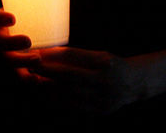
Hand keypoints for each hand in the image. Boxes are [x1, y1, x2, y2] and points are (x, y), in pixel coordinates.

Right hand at [0, 9, 43, 81]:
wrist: (26, 46)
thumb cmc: (32, 20)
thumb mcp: (31, 8)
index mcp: (1, 24)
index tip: (13, 18)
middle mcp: (0, 40)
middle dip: (12, 43)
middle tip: (28, 40)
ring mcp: (6, 58)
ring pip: (8, 62)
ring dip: (21, 62)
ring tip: (37, 59)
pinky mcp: (16, 72)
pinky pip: (21, 78)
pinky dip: (30, 79)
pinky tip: (40, 80)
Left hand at [29, 46, 143, 114]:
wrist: (136, 84)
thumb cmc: (112, 65)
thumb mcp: (98, 56)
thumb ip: (75, 57)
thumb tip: (47, 54)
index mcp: (104, 63)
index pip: (73, 60)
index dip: (52, 59)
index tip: (36, 55)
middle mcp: (104, 81)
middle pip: (69, 77)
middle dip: (47, 73)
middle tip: (29, 67)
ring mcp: (103, 98)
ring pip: (69, 94)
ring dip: (48, 88)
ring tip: (33, 81)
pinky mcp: (100, 111)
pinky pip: (73, 107)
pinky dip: (58, 101)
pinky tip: (46, 95)